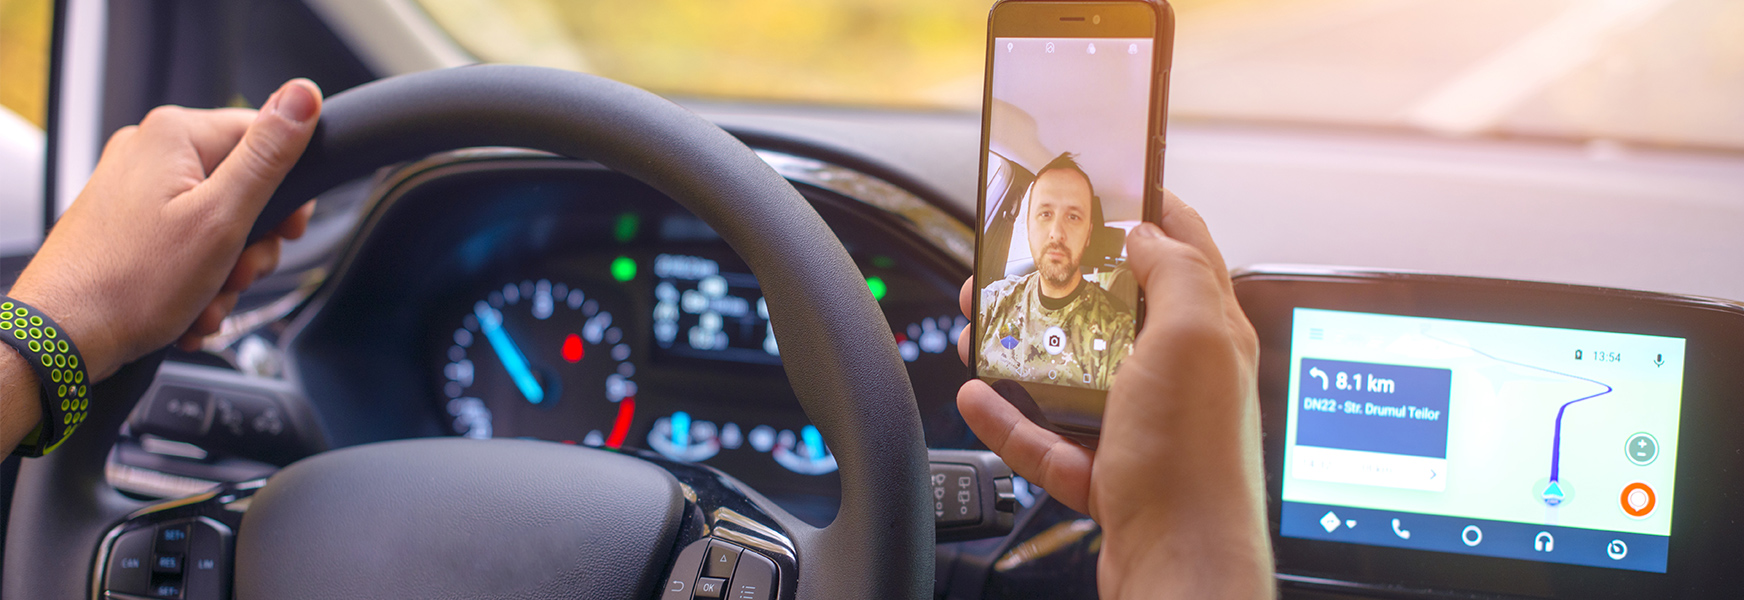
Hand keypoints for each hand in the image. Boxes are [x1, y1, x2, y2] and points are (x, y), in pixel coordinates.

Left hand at [9, 79, 322, 379]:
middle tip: (236, 274)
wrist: (63, 336)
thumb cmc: (132, 282)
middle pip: (242, 187)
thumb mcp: (222, 218)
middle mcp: (149, 152)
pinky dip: (196, 277)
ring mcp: (133, 189)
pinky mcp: (125, 223)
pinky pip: (185, 241)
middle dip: (250, 245)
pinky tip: (189, 306)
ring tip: (206, 300)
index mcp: (174, 135)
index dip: (288, 191)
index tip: (288, 232)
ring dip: (225, 271)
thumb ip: (268, 155)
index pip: (264, 137)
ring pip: (216, 223)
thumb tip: (302, 93)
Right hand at [956, 190, 1272, 598]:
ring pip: (1072, 375)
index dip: (1148, 211)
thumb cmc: (1195, 462)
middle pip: (1113, 312)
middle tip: (1015, 264)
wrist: (1179, 568)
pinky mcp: (1107, 475)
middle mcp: (1178, 379)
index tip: (1106, 188)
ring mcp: (1141, 429)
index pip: (1186, 251)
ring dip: (1022, 349)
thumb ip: (1178, 270)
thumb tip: (1151, 229)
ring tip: (981, 327)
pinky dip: (1010, 419)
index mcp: (1208, 335)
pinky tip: (979, 397)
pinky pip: (1048, 438)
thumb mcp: (1193, 336)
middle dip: (1060, 284)